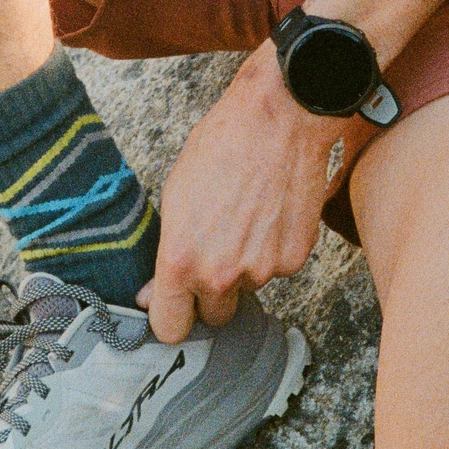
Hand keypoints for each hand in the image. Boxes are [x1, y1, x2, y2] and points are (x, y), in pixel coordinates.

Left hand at [141, 43, 345, 341]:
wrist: (279, 120)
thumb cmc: (221, 146)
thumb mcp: (175, 197)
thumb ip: (167, 254)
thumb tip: (154, 293)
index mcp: (180, 261)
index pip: (170, 328)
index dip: (171, 318)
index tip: (175, 310)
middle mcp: (221, 275)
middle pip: (214, 316)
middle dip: (212, 294)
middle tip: (215, 252)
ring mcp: (262, 270)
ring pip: (249, 287)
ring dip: (246, 265)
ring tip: (246, 216)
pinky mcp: (295, 259)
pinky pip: (278, 268)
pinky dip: (274, 249)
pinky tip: (270, 213)